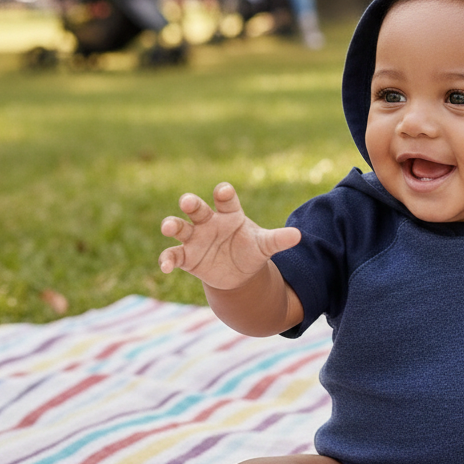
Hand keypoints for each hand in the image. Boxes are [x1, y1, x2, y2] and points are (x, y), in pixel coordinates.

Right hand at [159, 182, 300, 289]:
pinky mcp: (186, 256)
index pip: (226, 200)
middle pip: (197, 209)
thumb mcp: (265, 245)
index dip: (224, 194)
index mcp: (229, 213)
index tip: (223, 191)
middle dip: (191, 204)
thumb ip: (278, 239)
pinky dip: (167, 259)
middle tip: (187, 201)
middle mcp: (209, 222)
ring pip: (179, 227)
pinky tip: (165, 267)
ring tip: (167, 227)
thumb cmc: (251, 250)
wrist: (238, 273)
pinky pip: (173, 255)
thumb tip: (298, 235)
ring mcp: (195, 238)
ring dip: (172, 225)